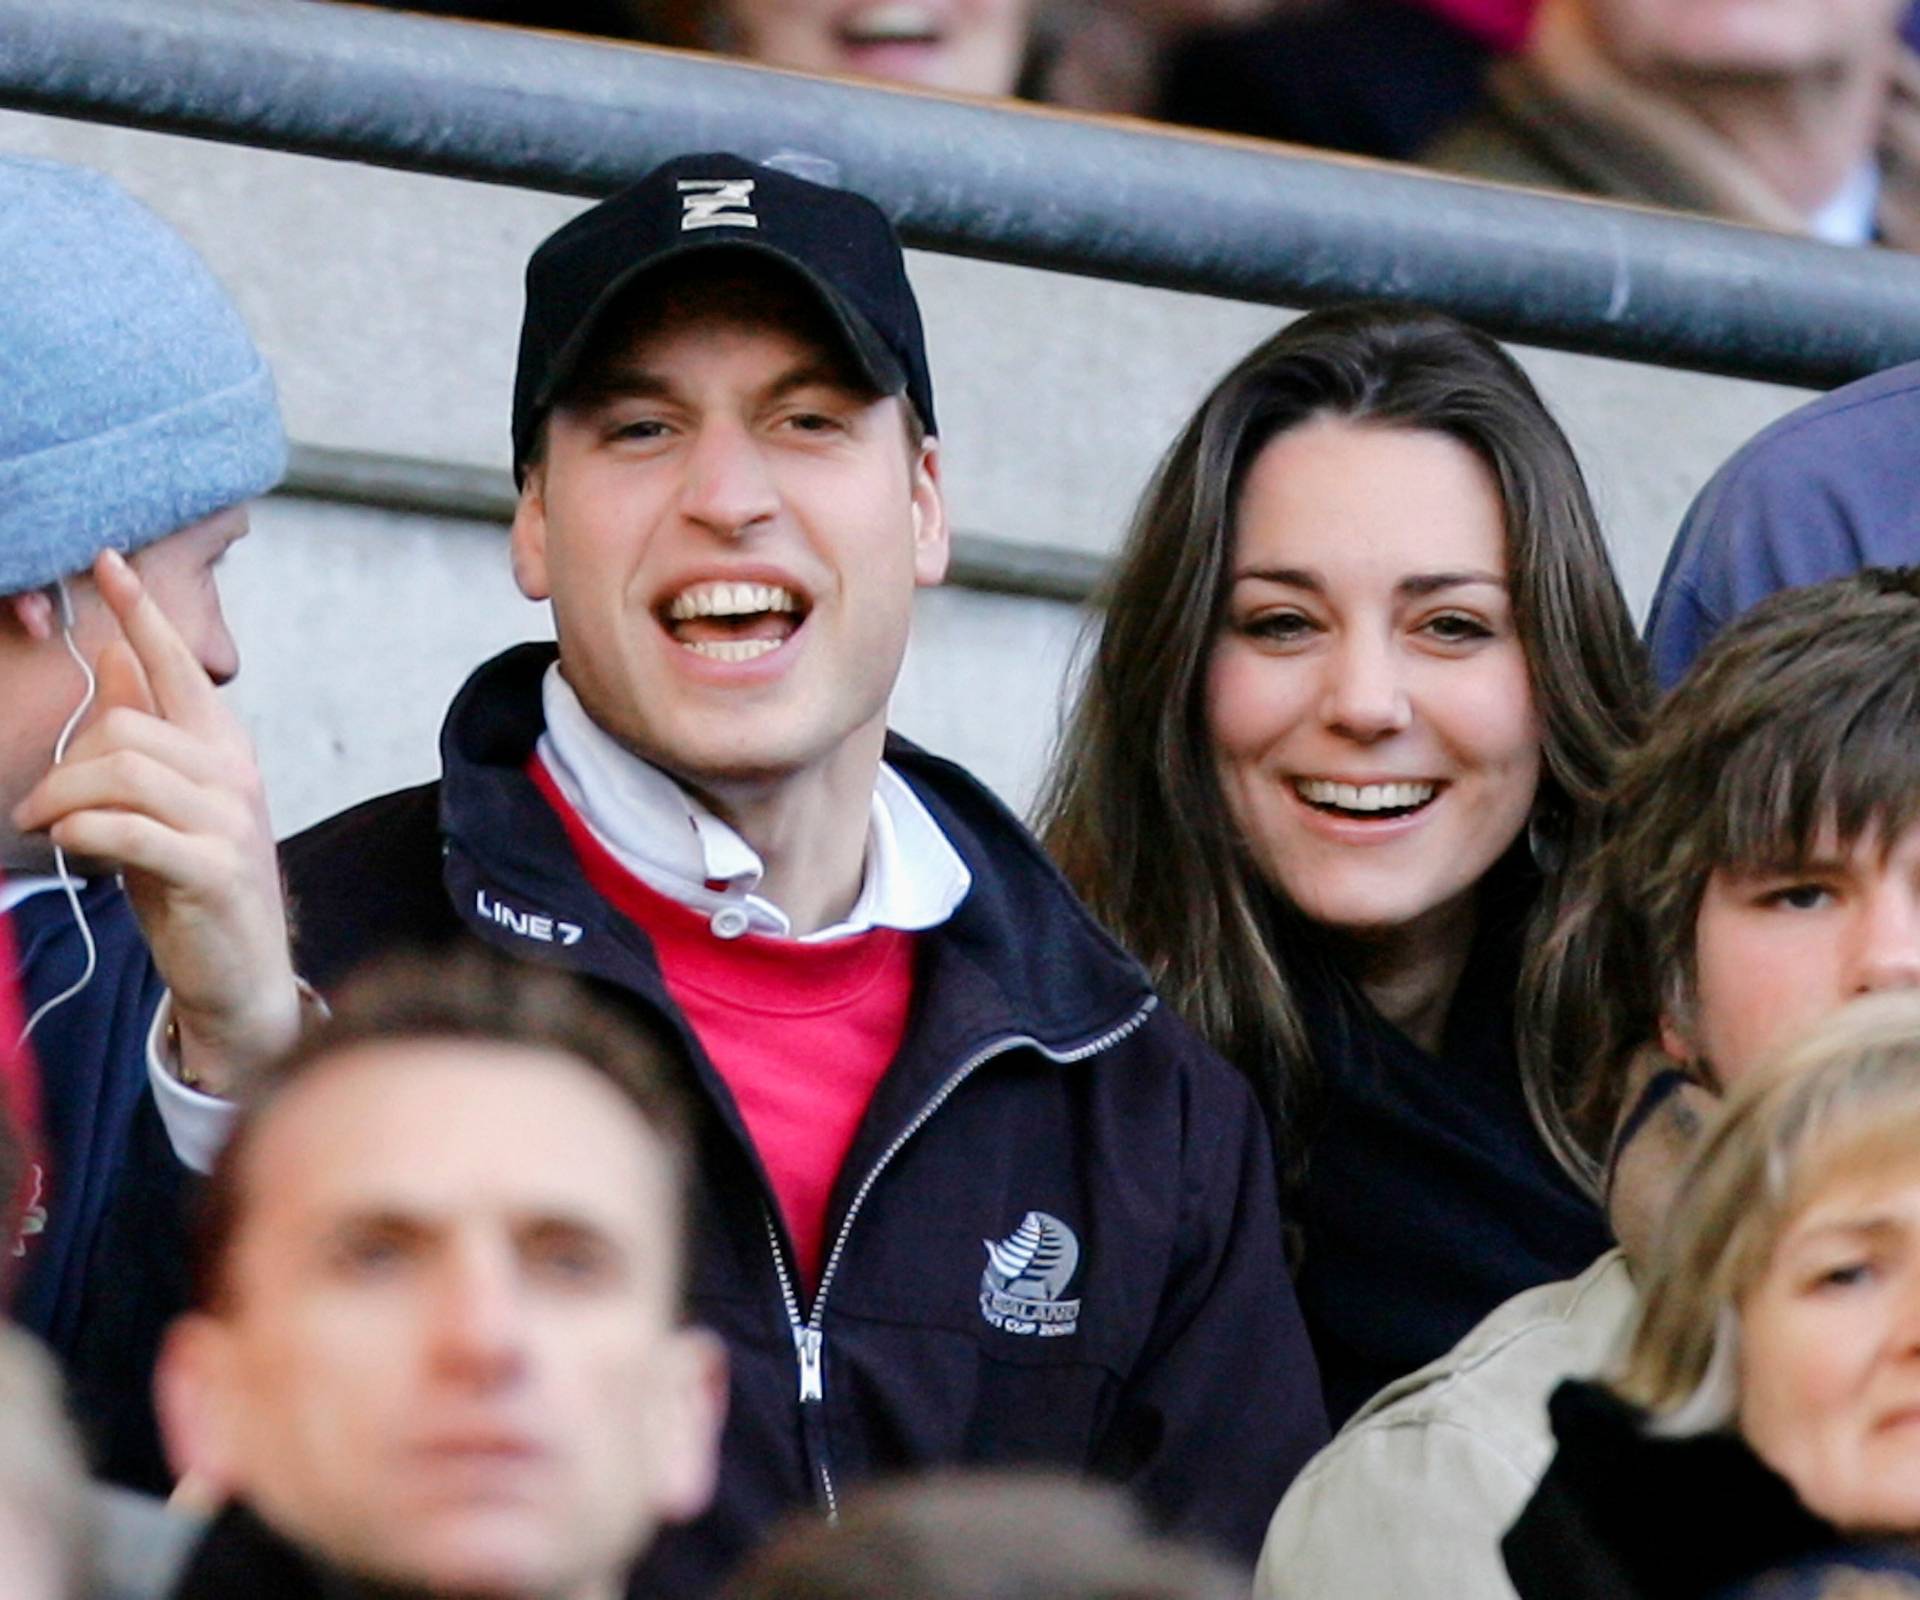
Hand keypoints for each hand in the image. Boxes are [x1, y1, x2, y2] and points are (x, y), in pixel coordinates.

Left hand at [11, 550, 297, 1093]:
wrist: (240, 974)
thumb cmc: (194, 885)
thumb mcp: (166, 801)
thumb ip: (149, 733)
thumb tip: (121, 659)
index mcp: (224, 750)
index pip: (179, 668)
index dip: (143, 614)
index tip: (108, 562)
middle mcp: (235, 775)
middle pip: (129, 726)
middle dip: (65, 761)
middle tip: (38, 805)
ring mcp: (230, 822)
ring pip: (123, 773)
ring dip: (63, 799)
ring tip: (45, 826)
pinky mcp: (213, 870)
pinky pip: (129, 830)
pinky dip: (84, 832)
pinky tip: (70, 844)